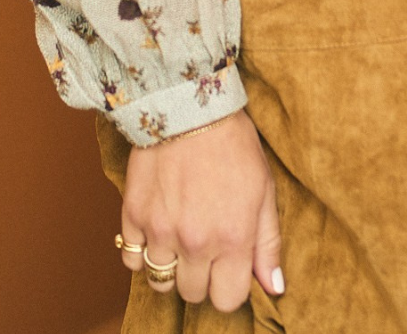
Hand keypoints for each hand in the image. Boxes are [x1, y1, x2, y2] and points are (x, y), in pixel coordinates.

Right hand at [120, 109, 283, 309]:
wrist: (190, 105)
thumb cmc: (233, 144)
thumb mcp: (264, 189)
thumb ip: (268, 243)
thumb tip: (274, 287)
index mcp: (232, 238)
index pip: (228, 300)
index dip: (229, 286)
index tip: (229, 266)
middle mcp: (195, 242)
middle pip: (192, 294)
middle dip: (201, 275)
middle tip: (205, 244)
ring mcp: (160, 231)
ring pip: (160, 282)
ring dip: (171, 266)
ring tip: (180, 236)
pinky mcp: (133, 216)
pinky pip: (131, 260)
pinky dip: (143, 251)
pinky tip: (157, 228)